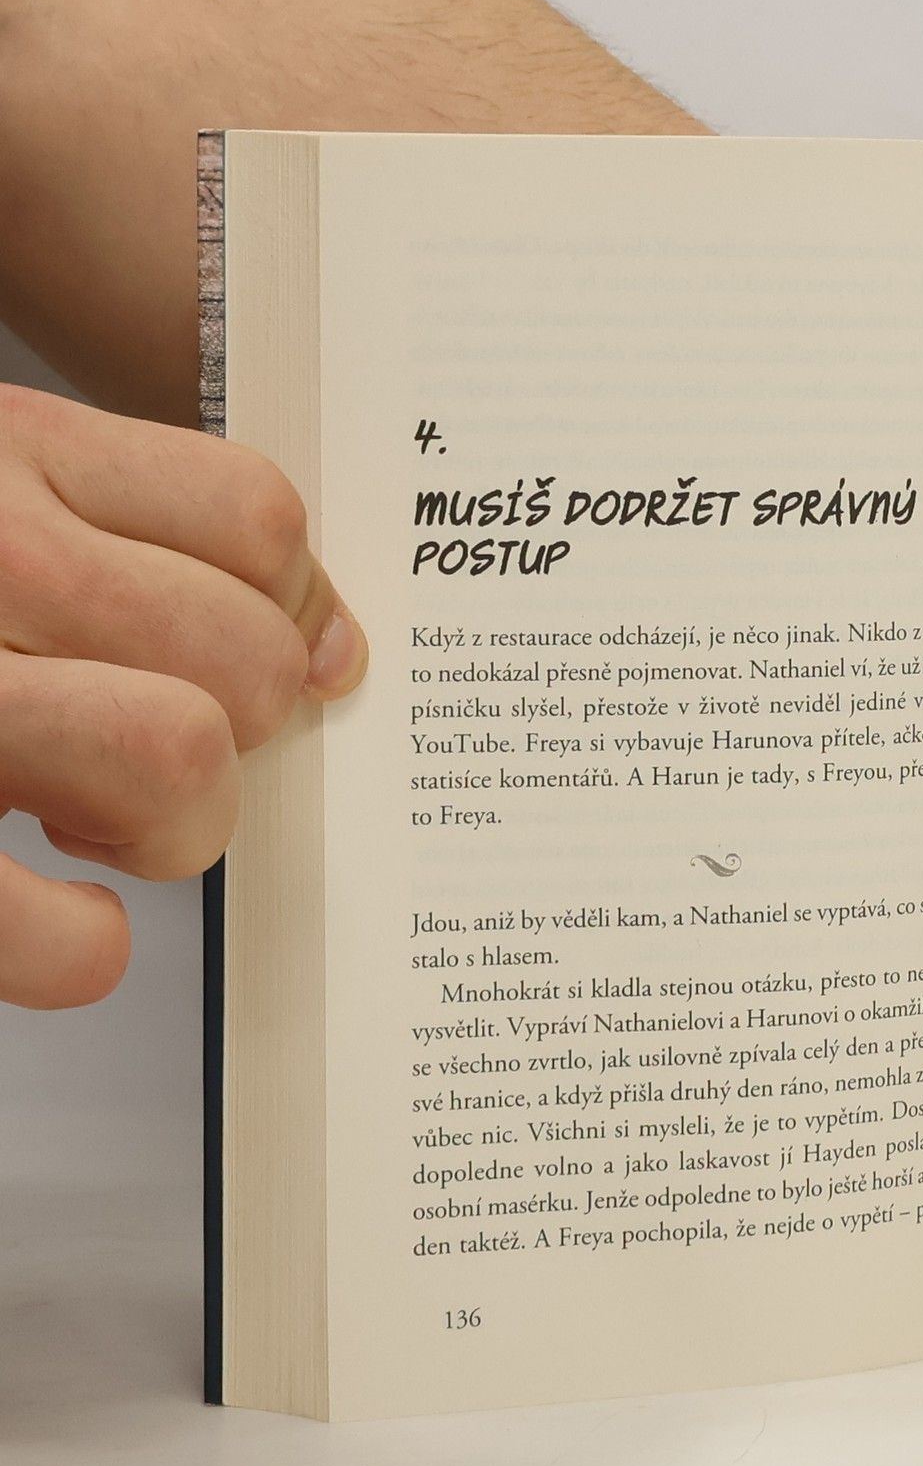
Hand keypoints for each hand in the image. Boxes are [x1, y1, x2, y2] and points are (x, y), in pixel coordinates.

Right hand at [0, 385, 365, 1006]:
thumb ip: (135, 520)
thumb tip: (331, 645)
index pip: (257, 519)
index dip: (292, 607)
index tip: (259, 652)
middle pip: (247, 654)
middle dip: (242, 727)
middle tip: (152, 748)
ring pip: (179, 757)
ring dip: (174, 823)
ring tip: (90, 818)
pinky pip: (63, 936)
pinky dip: (79, 947)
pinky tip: (49, 908)